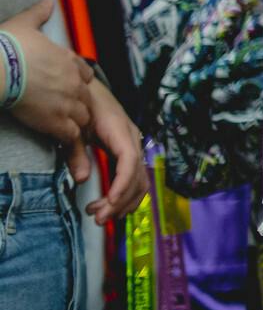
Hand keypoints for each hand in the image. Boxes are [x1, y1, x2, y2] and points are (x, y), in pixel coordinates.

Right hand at [2, 0, 91, 144]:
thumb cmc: (8, 46)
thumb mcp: (25, 23)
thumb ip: (39, 13)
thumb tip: (47, 1)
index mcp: (68, 59)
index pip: (85, 73)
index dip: (79, 80)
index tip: (71, 86)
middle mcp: (72, 81)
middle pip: (86, 97)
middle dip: (79, 104)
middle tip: (67, 111)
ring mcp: (66, 102)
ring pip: (83, 116)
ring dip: (76, 121)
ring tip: (65, 127)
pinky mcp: (54, 121)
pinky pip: (71, 134)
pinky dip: (68, 137)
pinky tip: (60, 139)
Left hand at [74, 81, 145, 224]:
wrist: (88, 91)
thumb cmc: (82, 106)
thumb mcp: (75, 127)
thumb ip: (76, 152)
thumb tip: (81, 179)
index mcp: (121, 131)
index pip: (130, 161)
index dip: (122, 184)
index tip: (110, 202)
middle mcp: (132, 141)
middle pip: (137, 176)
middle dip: (120, 201)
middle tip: (97, 218)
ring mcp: (132, 148)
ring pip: (139, 181)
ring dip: (123, 202)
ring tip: (99, 215)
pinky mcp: (127, 154)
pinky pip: (134, 179)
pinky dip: (126, 196)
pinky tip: (111, 206)